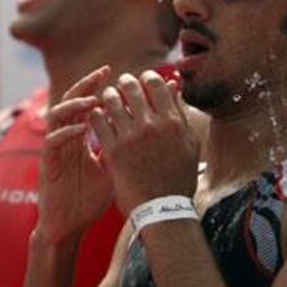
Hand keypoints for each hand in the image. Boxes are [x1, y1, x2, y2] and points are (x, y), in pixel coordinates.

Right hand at [35, 66, 113, 243]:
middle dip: (86, 84)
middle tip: (104, 72)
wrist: (69, 225)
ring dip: (74, 105)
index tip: (117, 74)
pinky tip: (82, 127)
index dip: (98, 86)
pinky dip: (66, 132)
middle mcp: (64, 137)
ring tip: (94, 100)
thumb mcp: (112, 167)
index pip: (86, 102)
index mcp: (78, 135)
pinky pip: (52, 142)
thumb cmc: (90, 198)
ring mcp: (54, 149)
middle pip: (69, 100)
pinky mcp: (47, 164)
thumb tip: (148, 130)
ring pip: (56, 115)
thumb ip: (122, 146)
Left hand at [91, 71, 199, 215]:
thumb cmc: (179, 176)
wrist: (162, 210)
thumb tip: (174, 85)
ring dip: (108, 96)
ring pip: (110, 100)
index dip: (146, 77)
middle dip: (124, 83)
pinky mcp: (112, 151)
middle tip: (121, 87)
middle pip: (130, 87)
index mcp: (172, 122)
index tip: (142, 81)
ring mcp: (130, 138)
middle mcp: (151, 126)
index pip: (155, 83)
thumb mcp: (189, 143)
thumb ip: (180, 113)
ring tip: (109, 100)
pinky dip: (97, 114)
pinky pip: (98, 120)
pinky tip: (99, 116)